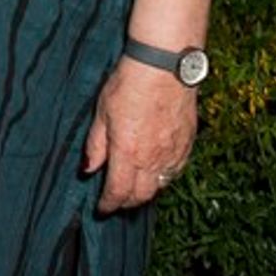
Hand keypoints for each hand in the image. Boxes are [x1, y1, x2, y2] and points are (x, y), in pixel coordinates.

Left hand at [82, 57, 195, 214]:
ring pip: (160, 186)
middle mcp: (152, 158)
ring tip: (134, 188)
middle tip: (116, 201)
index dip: (108, 205)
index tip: (102, 209)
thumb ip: (96, 145)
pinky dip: (164, 178)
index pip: (118, 192)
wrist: (164, 66)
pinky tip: (156, 172)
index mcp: (127, 153)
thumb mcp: (101, 113)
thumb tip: (88, 170)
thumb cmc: (129, 84)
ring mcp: (173, 152)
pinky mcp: (187, 143)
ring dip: (146, 192)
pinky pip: (176, 171)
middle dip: (126, 203)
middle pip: (141, 196)